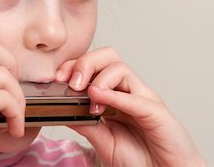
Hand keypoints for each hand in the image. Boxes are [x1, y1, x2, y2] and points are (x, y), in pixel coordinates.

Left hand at [56, 47, 205, 166]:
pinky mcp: (156, 112)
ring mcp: (143, 99)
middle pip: (109, 57)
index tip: (57, 78)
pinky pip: (134, 97)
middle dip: (85, 63)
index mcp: (117, 96)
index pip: (95, 66)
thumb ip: (86, 124)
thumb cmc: (141, 160)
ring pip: (120, 68)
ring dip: (99, 80)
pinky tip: (98, 99)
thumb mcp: (103, 141)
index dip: (74, 66)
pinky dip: (114, 95)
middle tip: (71, 82)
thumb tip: (62, 109)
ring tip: (89, 100)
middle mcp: (130, 92)